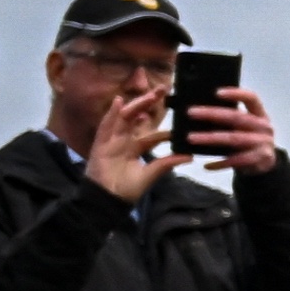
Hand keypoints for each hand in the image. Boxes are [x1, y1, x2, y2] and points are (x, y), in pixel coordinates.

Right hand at [82, 75, 175, 202]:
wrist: (108, 199)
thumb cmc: (126, 189)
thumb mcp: (150, 174)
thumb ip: (166, 163)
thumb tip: (188, 155)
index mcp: (135, 148)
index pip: (152, 135)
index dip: (164, 129)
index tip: (179, 121)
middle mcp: (123, 141)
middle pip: (137, 119)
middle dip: (149, 105)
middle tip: (164, 91)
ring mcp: (112, 140)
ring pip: (124, 118)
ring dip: (136, 105)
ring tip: (150, 95)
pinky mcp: (101, 143)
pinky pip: (106, 125)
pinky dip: (112, 114)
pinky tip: (118, 102)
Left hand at [175, 88, 277, 171]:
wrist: (266, 164)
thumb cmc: (248, 139)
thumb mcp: (245, 126)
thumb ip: (230, 117)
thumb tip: (197, 108)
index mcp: (259, 114)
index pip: (251, 98)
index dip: (236, 94)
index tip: (216, 92)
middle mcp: (264, 127)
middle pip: (237, 117)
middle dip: (211, 114)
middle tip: (190, 113)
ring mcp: (264, 143)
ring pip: (234, 139)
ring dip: (210, 138)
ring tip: (190, 138)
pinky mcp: (261, 159)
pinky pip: (237, 160)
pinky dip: (221, 163)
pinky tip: (206, 165)